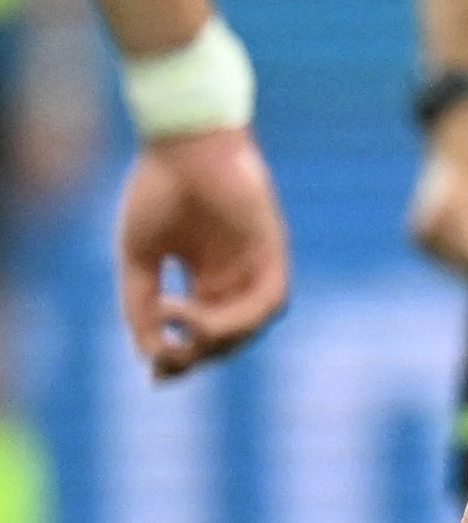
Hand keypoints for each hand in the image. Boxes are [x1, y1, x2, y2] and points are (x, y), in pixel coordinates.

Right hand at [115, 125, 287, 377]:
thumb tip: (147, 353)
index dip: (181, 358)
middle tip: (164, 365)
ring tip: (177, 333)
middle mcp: (235, 275)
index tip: (154, 378)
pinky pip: (268, 301)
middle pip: (228, 337)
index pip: (201, 332)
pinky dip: (233, 318)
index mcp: (206, 275)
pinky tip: (191, 312)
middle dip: (197, 359)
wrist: (182, 145)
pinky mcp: (274, 251)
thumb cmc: (158, 191)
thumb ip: (140, 305)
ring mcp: (256, 264)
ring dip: (214, 341)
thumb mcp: (139, 258)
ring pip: (249, 326)